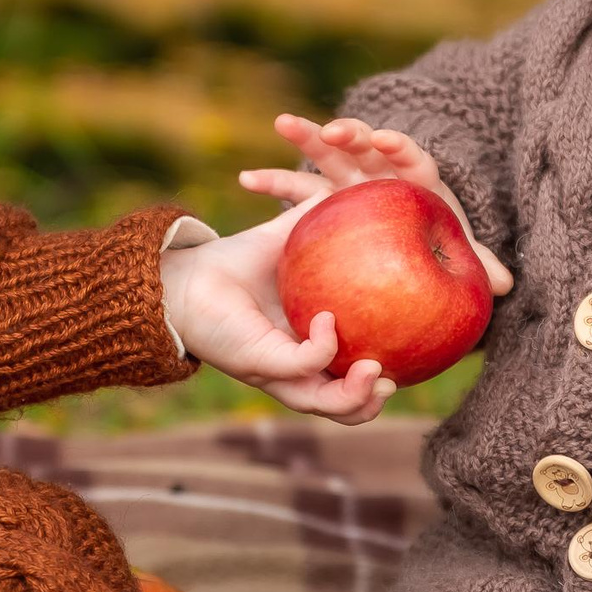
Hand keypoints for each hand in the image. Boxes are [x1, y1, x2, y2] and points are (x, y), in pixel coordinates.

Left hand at [160, 206, 395, 424]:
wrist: (184, 276)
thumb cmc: (231, 264)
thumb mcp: (284, 241)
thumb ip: (315, 218)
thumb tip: (349, 186)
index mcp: (305, 348)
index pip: (348, 377)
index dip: (377, 377)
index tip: (407, 353)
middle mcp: (292, 368)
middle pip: (340, 406)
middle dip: (371, 402)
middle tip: (394, 379)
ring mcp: (276, 370)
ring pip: (324, 404)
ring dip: (356, 396)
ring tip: (378, 373)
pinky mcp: (260, 362)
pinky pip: (302, 365)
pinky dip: (323, 349)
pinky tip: (328, 320)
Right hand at [237, 114, 514, 296]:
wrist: (406, 255)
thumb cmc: (436, 254)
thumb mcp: (458, 258)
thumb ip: (476, 266)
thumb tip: (506, 283)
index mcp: (416, 183)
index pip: (412, 158)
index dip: (400, 146)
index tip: (385, 139)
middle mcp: (383, 174)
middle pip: (366, 146)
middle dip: (349, 133)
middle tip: (333, 130)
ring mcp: (349, 182)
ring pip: (327, 154)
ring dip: (307, 136)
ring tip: (284, 123)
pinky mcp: (323, 197)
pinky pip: (295, 187)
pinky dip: (272, 180)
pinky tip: (246, 179)